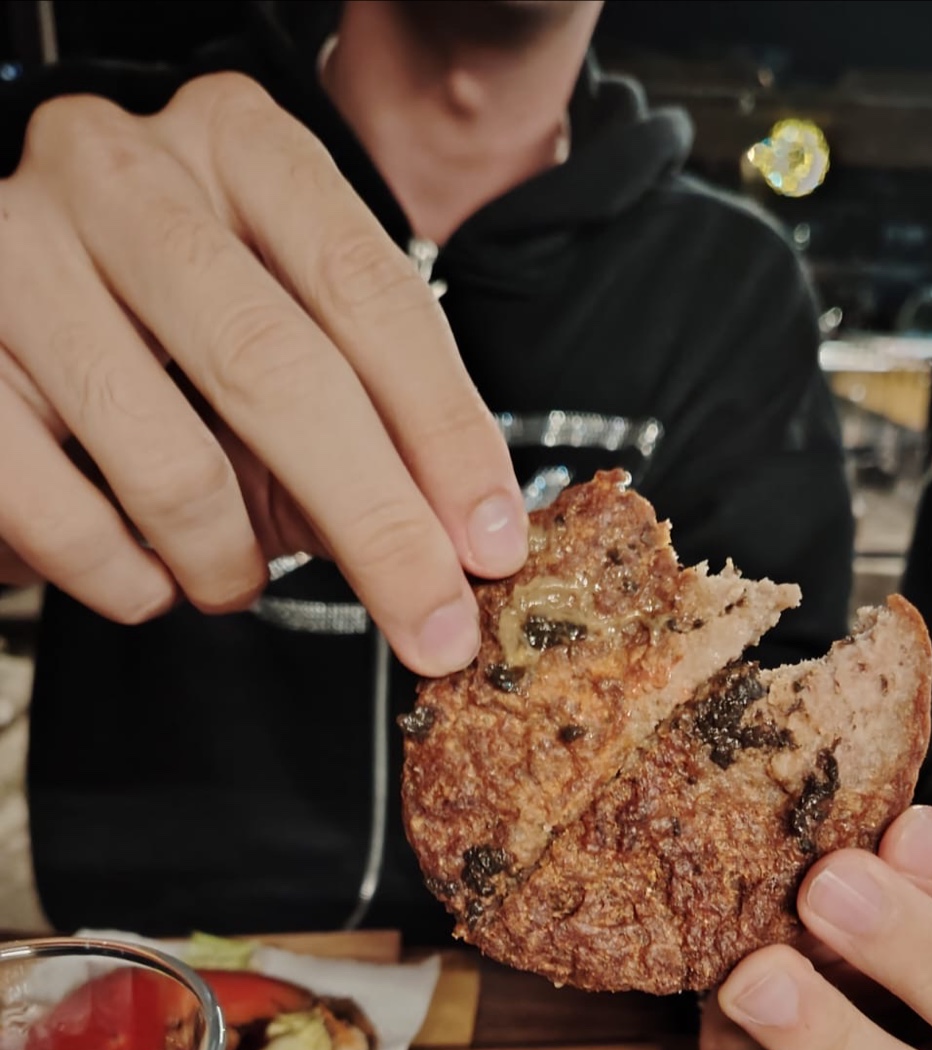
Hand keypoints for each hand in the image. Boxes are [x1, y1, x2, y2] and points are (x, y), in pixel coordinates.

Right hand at [0, 75, 527, 674]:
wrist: (2, 301)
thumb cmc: (174, 330)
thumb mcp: (285, 334)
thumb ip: (366, 417)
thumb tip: (454, 549)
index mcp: (241, 150)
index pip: (374, 296)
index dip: (446, 434)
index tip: (491, 543)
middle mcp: (124, 177)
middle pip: (283, 373)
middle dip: (378, 525)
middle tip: (432, 624)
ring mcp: (18, 255)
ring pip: (171, 461)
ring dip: (229, 563)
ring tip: (231, 577)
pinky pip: (57, 513)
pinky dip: (124, 579)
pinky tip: (144, 574)